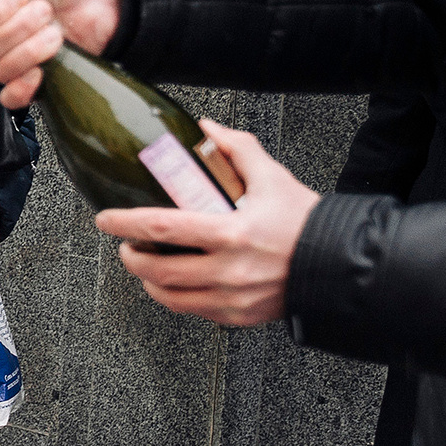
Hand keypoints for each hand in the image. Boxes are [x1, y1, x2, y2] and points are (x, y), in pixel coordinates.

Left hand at [94, 120, 318, 326]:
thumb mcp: (272, 179)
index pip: (163, 228)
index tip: (104, 218)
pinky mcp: (238, 316)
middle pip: (157, 270)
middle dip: (130, 257)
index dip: (126, 223)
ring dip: (147, 280)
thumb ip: (236, 149)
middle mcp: (230, 270)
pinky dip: (173, 296)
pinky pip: (192, 310)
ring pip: (169, 297)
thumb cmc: (306, 222)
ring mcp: (233, 298)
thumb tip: (205, 128)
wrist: (340, 265)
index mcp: (233, 233)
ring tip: (144, 263)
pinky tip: (171, 282)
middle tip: (124, 244)